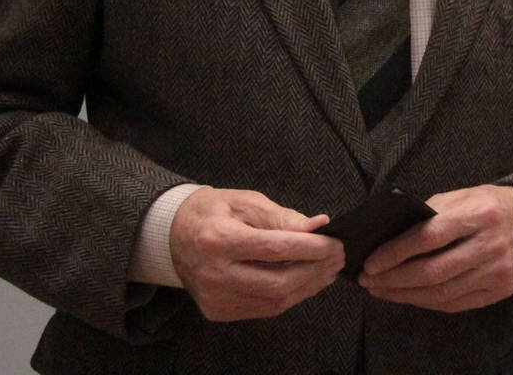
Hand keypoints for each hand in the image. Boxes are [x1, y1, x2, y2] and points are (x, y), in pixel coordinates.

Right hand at [169, 187, 343, 320]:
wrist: (174, 235)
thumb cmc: (214, 212)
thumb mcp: (246, 202)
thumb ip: (282, 217)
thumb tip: (319, 226)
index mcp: (219, 240)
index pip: (275, 249)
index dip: (311, 248)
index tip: (335, 243)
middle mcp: (214, 273)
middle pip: (277, 282)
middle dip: (315, 271)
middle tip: (338, 257)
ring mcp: (214, 297)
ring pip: (273, 301)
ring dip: (308, 286)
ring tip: (328, 270)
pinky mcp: (217, 310)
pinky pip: (263, 309)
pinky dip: (290, 296)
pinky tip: (306, 281)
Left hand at [359, 184, 512, 311]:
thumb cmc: (491, 204)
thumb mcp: (463, 195)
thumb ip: (431, 213)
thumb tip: (393, 235)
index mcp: (479, 213)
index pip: (429, 237)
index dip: (396, 252)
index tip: (372, 261)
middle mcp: (490, 244)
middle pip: (432, 271)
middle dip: (394, 278)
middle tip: (370, 279)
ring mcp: (497, 271)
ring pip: (441, 292)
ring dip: (405, 294)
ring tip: (382, 289)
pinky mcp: (500, 289)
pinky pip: (456, 303)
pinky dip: (427, 302)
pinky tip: (410, 296)